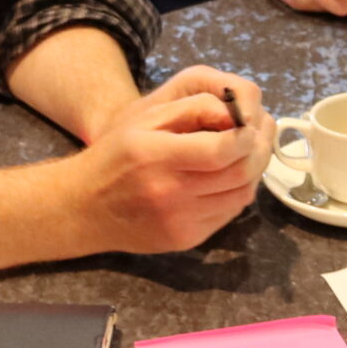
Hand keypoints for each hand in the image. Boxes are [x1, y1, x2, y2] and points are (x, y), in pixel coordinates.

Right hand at [70, 75, 273, 253]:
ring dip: (254, 171)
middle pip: (240, 174)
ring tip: (250, 152)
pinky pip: (229, 214)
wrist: (84, 208)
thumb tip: (236, 113)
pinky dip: (238, 192)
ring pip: (242, 195)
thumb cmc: (115, 154)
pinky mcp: (187, 239)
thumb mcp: (145, 117)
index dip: (247, 135)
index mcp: (157, 156)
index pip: (223, 150)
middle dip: (260, 150)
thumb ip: (193, 108)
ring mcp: (180, 221)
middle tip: (262, 133)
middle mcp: (170, 193)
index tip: (250, 123)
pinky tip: (230, 177)